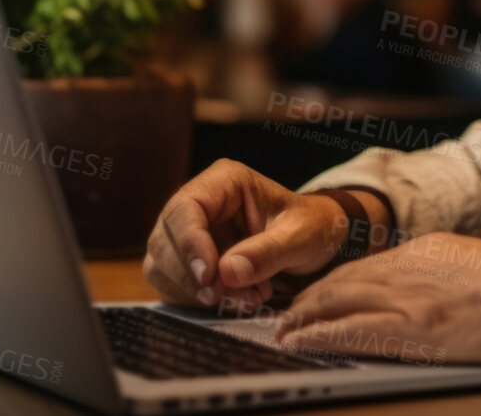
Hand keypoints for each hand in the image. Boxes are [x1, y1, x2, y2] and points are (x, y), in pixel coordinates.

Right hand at [143, 159, 346, 311]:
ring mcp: (190, 232)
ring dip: (197, 292)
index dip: (190, 244)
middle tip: (226, 296)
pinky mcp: (188, 261)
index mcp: (224, 182)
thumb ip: (268, 253)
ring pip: (164, 265)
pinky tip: (237, 299)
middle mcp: (200, 203)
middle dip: (193, 276)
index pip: (186, 208)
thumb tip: (227, 272)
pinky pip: (175, 285)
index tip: (208, 276)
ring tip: (245, 298)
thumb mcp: (301, 237)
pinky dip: (200, 300)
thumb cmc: (311, 227)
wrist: (316, 241)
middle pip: (166, 239)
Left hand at [276, 232, 480, 363]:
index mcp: (427, 251)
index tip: (317, 296)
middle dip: (310, 300)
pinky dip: (319, 336)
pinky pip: (350, 332)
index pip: (366, 266)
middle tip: (287, 315)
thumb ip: (445, 274)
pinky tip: (301, 343)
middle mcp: (409, 268)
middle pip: (342, 281)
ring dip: (304, 318)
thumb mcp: (477, 265)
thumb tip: (431, 294)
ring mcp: (409, 298)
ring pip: (337, 303)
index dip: (334, 283)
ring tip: (284, 331)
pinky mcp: (413, 329)